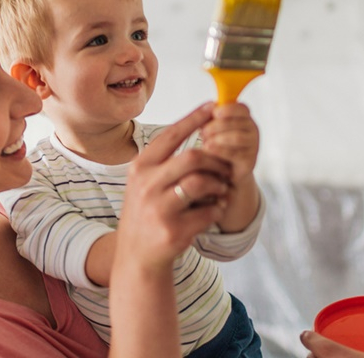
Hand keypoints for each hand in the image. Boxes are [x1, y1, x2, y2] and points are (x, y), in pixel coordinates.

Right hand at [117, 102, 231, 266]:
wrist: (137, 257)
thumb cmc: (147, 211)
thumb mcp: (145, 182)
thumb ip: (166, 160)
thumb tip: (197, 125)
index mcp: (140, 167)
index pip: (171, 135)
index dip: (194, 119)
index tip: (213, 106)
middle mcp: (146, 186)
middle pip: (192, 157)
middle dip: (214, 159)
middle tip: (226, 165)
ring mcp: (159, 210)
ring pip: (201, 183)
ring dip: (218, 184)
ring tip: (221, 189)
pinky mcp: (174, 232)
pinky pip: (208, 211)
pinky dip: (218, 208)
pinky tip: (215, 209)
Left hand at [200, 102, 258, 185]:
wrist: (223, 175)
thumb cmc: (216, 148)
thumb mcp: (213, 130)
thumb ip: (211, 119)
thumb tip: (204, 109)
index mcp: (244, 119)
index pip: (242, 109)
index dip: (229, 109)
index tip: (215, 112)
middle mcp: (252, 131)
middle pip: (238, 123)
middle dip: (218, 126)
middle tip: (203, 131)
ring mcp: (253, 147)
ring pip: (237, 137)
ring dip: (219, 138)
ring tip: (205, 141)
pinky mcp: (249, 162)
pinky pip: (234, 153)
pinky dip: (219, 150)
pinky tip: (208, 149)